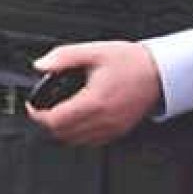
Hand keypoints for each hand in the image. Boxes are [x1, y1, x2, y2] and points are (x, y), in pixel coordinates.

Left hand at [26, 41, 163, 145]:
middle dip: (47, 122)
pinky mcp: (119, 131)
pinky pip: (92, 142)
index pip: (56, 121)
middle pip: (63, 134)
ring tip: (59, 112)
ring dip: (62, 129)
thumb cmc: (131, 62)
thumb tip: (41, 65)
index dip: (37, 114)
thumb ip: (63, 57)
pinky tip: (78, 118)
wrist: (159, 72)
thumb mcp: (94, 51)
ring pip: (76, 141)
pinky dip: (79, 134)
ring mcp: (113, 129)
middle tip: (43, 107)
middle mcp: (104, 120)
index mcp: (94, 102)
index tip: (32, 105)